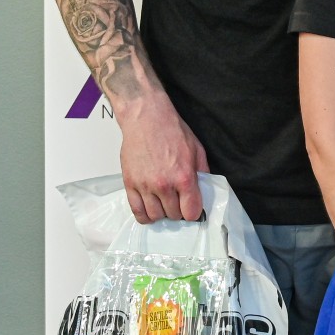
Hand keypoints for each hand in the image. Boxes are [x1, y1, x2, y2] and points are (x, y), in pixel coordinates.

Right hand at [115, 93, 210, 222]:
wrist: (146, 118)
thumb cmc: (171, 130)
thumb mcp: (196, 149)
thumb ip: (202, 172)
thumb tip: (204, 189)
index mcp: (183, 177)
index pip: (191, 212)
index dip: (194, 211)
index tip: (192, 207)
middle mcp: (164, 185)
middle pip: (173, 215)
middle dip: (178, 211)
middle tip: (178, 201)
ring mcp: (145, 186)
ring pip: (155, 216)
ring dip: (162, 213)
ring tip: (165, 203)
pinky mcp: (130, 184)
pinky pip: (137, 211)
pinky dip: (145, 215)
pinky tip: (151, 210)